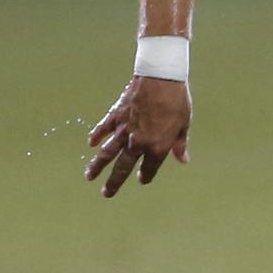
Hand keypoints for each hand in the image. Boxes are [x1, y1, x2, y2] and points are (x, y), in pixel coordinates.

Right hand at [86, 75, 191, 197]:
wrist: (160, 78)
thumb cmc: (177, 101)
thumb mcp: (184, 124)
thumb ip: (179, 144)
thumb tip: (183, 160)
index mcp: (157, 146)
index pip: (150, 168)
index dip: (147, 175)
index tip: (142, 179)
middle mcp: (138, 142)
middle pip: (123, 167)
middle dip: (114, 182)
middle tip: (106, 194)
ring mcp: (124, 129)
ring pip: (107, 153)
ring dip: (97, 166)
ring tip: (89, 177)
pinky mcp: (115, 115)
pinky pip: (103, 129)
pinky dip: (96, 136)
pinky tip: (91, 144)